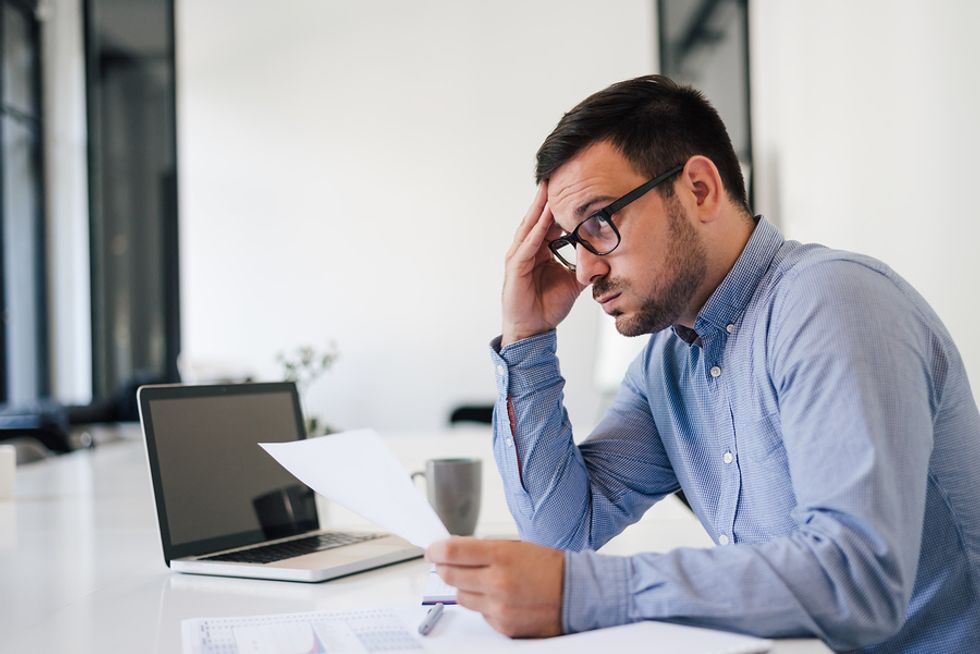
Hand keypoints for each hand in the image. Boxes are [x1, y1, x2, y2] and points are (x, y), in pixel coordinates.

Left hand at [426, 537, 563, 637]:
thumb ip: (484, 551)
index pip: (452, 552)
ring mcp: (498, 607)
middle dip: (444, 568)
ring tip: (482, 581)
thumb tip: (454, 552)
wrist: (577, 594)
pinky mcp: (503, 626)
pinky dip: (483, 605)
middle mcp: (497, 582)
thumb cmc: (550, 568)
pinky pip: (479, 614)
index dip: (436, 550)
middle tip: (445, 563)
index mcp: (501, 556)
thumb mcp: (516, 547)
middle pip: (449, 575)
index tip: (432, 550)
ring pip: (461, 597)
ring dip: (465, 587)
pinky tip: (499, 597)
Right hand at [501, 183, 585, 346]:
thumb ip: (586, 267)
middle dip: (546, 197)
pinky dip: (536, 230)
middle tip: (557, 175)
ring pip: (531, 226)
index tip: (570, 187)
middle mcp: (527, 249)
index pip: (549, 222)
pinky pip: (528, 245)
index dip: (559, 206)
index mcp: (539, 250)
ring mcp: (519, 256)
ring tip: (548, 188)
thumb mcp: (574, 282)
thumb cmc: (547, 306)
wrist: (533, 330)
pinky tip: (544, 218)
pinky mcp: (515, 267)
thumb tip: (606, 257)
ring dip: (539, 207)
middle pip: (537, 218)